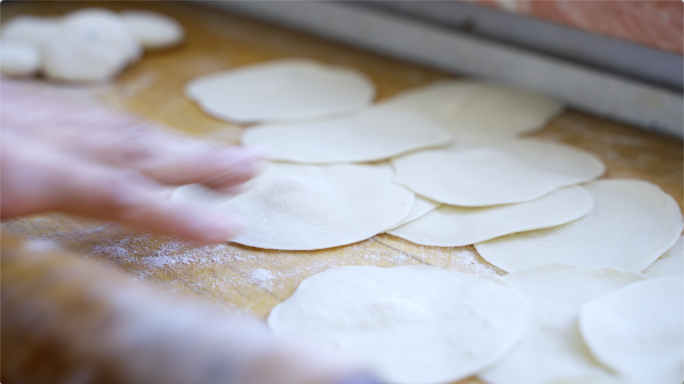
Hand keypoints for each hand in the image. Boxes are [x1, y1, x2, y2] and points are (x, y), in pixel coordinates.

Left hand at [1, 78, 261, 241]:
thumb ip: (24, 201)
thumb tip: (97, 214)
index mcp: (20, 172)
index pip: (118, 195)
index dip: (177, 212)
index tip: (228, 227)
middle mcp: (37, 135)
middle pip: (137, 148)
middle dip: (203, 160)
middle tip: (254, 165)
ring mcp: (32, 112)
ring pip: (121, 127)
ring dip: (180, 143)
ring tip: (222, 155)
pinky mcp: (22, 100)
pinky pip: (92, 112)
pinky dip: (134, 129)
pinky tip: (148, 137)